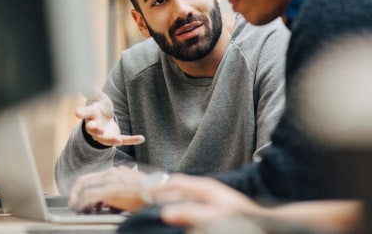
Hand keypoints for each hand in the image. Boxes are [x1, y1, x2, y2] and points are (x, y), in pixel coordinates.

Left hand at [68, 166, 146, 211]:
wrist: (158, 192)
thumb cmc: (150, 191)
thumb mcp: (134, 185)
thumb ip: (123, 186)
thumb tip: (115, 196)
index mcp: (117, 172)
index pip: (95, 177)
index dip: (84, 186)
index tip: (80, 196)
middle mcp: (112, 174)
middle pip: (86, 180)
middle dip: (76, 192)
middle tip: (72, 203)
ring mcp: (110, 181)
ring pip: (85, 187)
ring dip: (77, 198)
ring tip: (75, 208)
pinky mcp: (109, 190)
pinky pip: (88, 196)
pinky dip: (80, 203)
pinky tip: (78, 209)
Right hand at [76, 91, 144, 146]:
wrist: (103, 119)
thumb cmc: (99, 106)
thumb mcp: (97, 97)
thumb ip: (92, 93)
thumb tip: (85, 86)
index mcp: (91, 114)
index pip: (85, 113)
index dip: (81, 112)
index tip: (76, 112)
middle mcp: (95, 126)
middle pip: (92, 129)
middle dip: (95, 129)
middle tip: (98, 129)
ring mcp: (103, 134)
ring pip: (106, 139)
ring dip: (111, 140)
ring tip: (118, 140)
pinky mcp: (114, 137)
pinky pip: (123, 139)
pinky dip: (132, 140)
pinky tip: (141, 138)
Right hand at [146, 174, 260, 226]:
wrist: (264, 224)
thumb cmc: (240, 221)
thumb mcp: (214, 218)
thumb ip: (190, 213)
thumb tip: (165, 212)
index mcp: (205, 188)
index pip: (176, 183)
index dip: (159, 187)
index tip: (143, 192)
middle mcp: (207, 189)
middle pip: (179, 186)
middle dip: (162, 190)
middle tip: (144, 197)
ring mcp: (211, 196)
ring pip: (184, 193)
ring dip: (170, 197)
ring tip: (156, 203)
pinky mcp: (214, 205)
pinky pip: (191, 201)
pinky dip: (180, 204)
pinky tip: (177, 212)